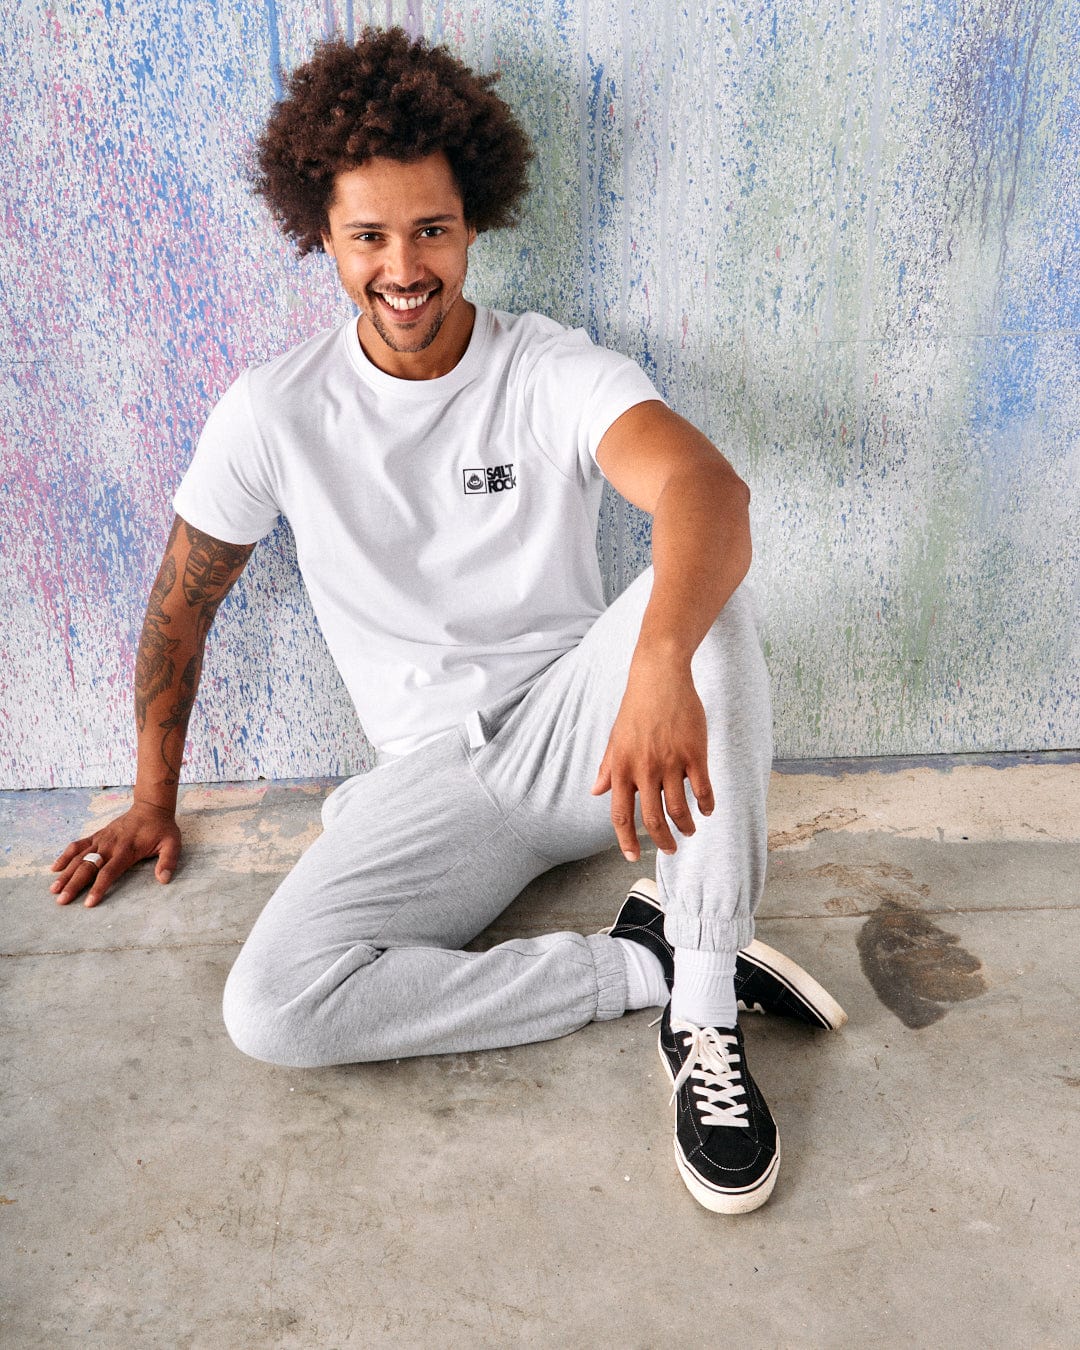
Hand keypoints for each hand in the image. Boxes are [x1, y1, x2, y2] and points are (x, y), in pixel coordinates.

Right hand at [50, 801, 181, 907]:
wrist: (151, 808)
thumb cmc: (162, 829)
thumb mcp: (172, 844)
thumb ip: (168, 861)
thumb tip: (164, 879)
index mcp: (127, 850)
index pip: (109, 872)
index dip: (98, 887)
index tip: (88, 902)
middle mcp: (110, 845)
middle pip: (88, 867)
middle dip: (74, 885)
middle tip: (62, 901)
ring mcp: (101, 839)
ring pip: (79, 857)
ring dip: (66, 873)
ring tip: (54, 889)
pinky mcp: (97, 835)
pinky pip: (78, 845)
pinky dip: (65, 855)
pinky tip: (55, 868)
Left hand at [591, 657, 714, 861]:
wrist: (659, 677)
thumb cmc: (636, 708)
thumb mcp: (615, 738)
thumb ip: (608, 768)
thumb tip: (596, 792)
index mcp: (622, 769)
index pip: (621, 816)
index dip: (626, 842)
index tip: (633, 857)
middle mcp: (644, 770)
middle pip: (652, 820)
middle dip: (663, 841)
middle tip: (671, 849)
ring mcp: (671, 762)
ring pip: (679, 809)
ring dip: (686, 826)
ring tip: (690, 830)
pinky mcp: (694, 753)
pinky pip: (703, 789)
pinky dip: (706, 804)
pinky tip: (707, 809)